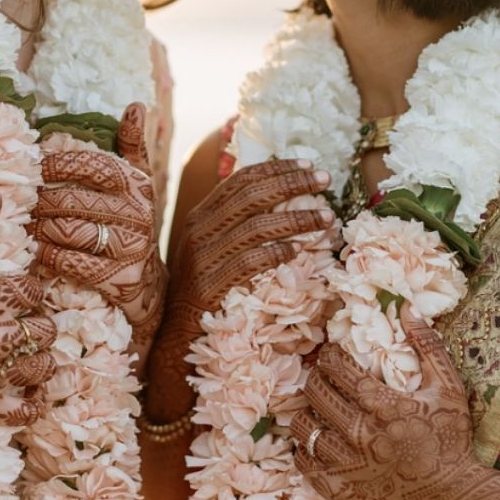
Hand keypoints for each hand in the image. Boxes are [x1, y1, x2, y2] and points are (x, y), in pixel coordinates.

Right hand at [0, 190, 58, 425]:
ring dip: (39, 359)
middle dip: (38, 323)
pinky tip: (26, 391)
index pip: (34, 290)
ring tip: (23, 355)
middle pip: (45, 329)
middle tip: (20, 324)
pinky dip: (34, 402)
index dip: (28, 292)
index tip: (14, 295)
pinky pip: (25, 411)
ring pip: (42, 368)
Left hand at [32, 104, 167, 362]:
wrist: (150, 283)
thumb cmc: (130, 223)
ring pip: (71, 232)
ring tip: (21, 225)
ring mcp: (130, 248)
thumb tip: (135, 105)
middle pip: (74, 201)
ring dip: (39, 230)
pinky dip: (50, 257)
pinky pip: (73, 264)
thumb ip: (130, 146)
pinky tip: (37, 252)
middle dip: (40, 201)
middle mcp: (137, 214)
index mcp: (136, 185)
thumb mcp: (136, 183)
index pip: (94, 166)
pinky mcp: (120, 278)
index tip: (33, 166)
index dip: (59, 164)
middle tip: (17, 201)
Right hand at [144, 159, 332, 422]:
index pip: (241, 180)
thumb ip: (236, 224)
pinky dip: (276, 253)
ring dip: (296, 219)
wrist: (173, 334)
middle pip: (251, 196)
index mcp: (200, 215)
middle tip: (326, 181)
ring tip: (326, 217)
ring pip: (255, 227)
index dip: (277, 169)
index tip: (309, 165)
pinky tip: (298, 251)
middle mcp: (198, 231)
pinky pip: (247, 263)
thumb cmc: (202, 289)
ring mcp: (201, 258)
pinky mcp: (208, 286)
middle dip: (292, 184)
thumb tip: (280, 198)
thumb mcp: (212, 249)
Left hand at [291, 307, 477, 499]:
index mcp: (382, 405)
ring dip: (307, 412)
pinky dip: (303, 448)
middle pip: (316, 394)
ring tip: (317, 408)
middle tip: (321, 378)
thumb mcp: (447, 390)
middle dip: (315, 379)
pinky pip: (303, 462)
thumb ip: (427, 346)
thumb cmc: (450, 442)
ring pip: (304, 426)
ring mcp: (347, 464)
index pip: (337, 369)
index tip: (331, 356)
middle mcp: (360, 433)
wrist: (451, 499)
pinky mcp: (339, 489)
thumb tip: (406, 306)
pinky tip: (315, 440)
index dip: (329, 357)